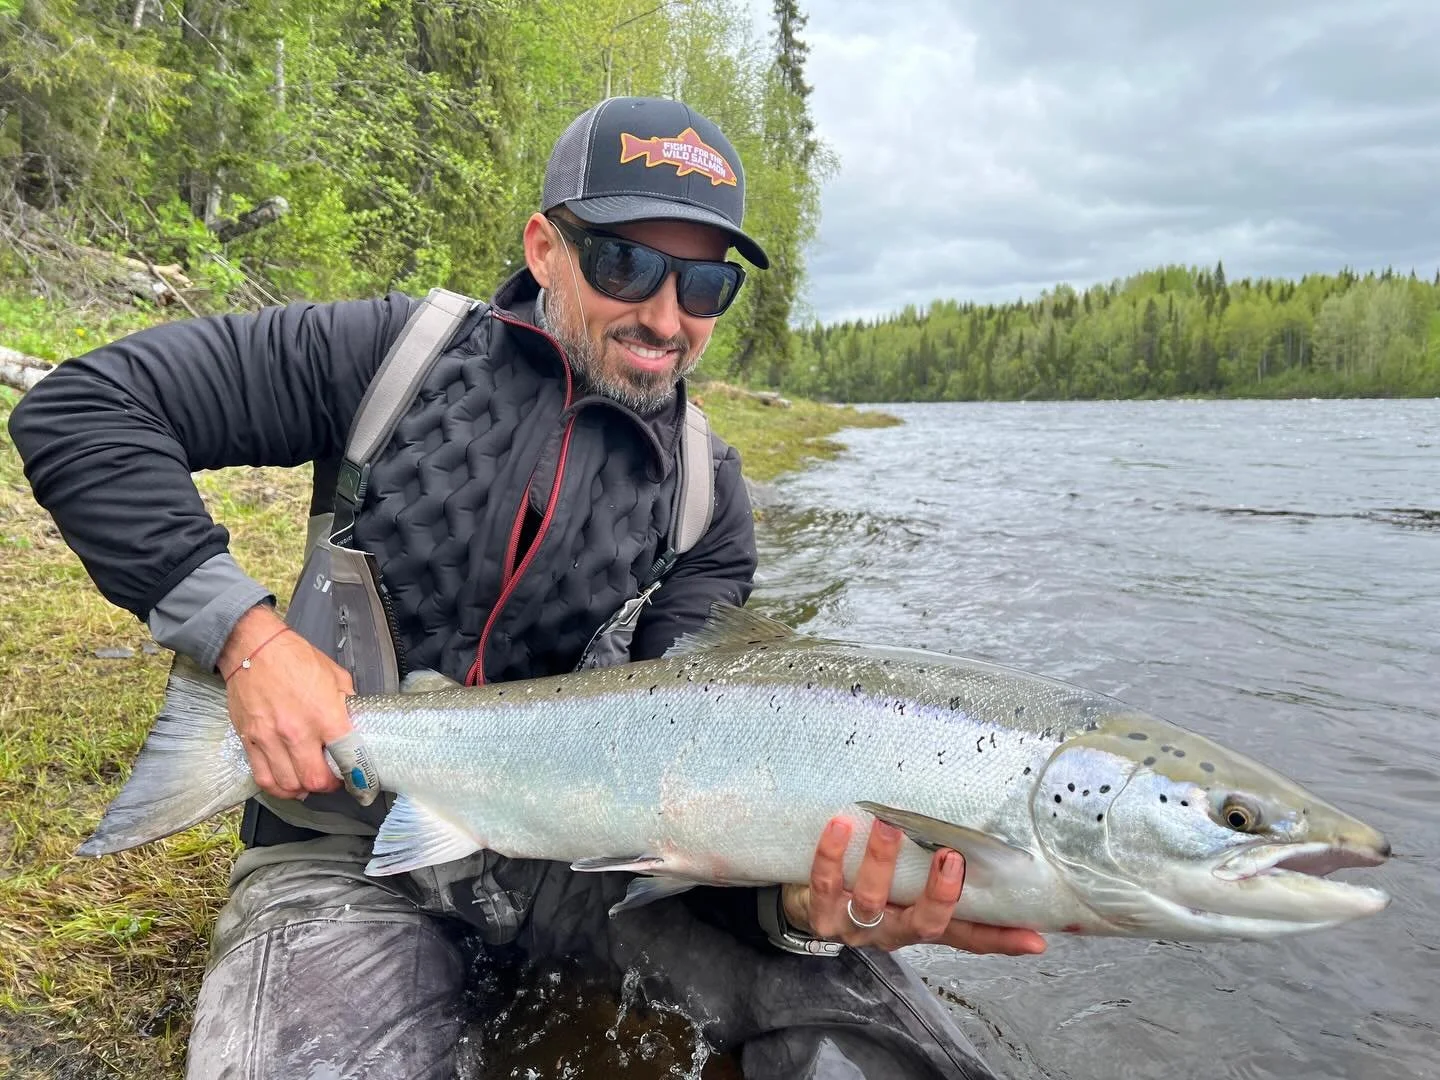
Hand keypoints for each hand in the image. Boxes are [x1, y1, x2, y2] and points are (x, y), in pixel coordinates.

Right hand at [218, 605, 356, 801]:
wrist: (253, 648)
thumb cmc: (296, 658)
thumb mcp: (335, 676)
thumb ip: (347, 704)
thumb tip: (355, 724)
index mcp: (324, 714)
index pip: (347, 757)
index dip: (356, 773)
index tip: (358, 776)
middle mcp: (297, 731)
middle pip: (314, 780)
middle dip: (328, 786)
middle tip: (332, 779)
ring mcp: (270, 738)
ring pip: (288, 784)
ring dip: (302, 789)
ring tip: (309, 782)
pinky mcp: (249, 740)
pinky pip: (263, 777)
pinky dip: (277, 787)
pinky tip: (287, 784)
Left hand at [780, 816, 1046, 954]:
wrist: (803, 905)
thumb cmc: (861, 887)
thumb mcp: (902, 885)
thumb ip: (932, 872)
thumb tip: (974, 838)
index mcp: (919, 924)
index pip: (969, 937)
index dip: (1001, 940)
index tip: (1034, 938)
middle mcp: (893, 931)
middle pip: (925, 925)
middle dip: (941, 896)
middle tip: (951, 857)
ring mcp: (856, 927)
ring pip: (874, 901)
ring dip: (884, 861)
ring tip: (889, 823)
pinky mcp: (822, 914)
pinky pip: (826, 884)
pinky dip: (832, 855)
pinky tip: (842, 825)